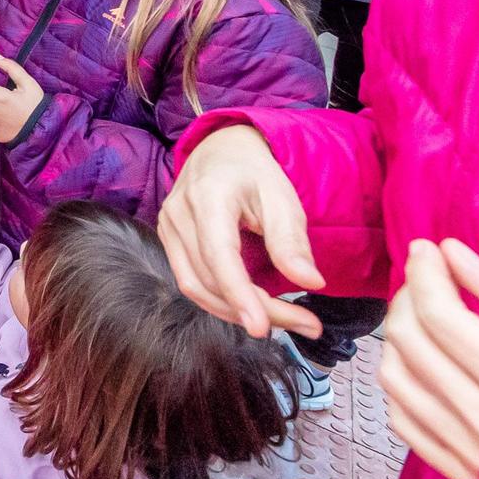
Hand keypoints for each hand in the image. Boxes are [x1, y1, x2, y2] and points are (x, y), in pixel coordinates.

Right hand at [156, 124, 324, 338]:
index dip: (239, 295)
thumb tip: (311, 283)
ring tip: (285, 320)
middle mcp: (178, 214)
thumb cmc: (254, 172)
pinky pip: (191, 281)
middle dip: (256, 309)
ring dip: (238, 312)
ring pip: (195, 287)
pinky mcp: (169, 240)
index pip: (219, 256)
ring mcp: (168, 227)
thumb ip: (290, 240)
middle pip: (210, 280)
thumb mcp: (281, 197)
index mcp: (208, 197)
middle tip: (306, 324)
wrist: (221, 149)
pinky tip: (254, 305)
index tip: (264, 329)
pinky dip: (223, 300)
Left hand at [381, 239, 478, 478]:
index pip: (440, 315)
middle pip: (409, 341)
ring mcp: (467, 451)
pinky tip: (419, 362)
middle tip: (425, 279)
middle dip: (407, 296)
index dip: (424, 273)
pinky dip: (400, 380)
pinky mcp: (458, 472)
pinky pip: (402, 419)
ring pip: (395, 377)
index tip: (425, 249)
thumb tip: (450, 251)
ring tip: (419, 316)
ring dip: (397, 335)